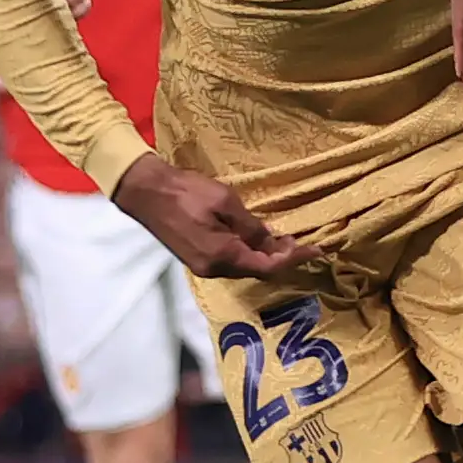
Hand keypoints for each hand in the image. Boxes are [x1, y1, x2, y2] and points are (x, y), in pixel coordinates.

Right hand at [111, 155, 324, 281]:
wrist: (145, 192)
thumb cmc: (186, 191)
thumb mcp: (226, 202)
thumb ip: (251, 226)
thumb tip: (272, 242)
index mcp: (223, 256)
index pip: (268, 266)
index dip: (294, 258)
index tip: (317, 249)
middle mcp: (214, 269)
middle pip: (257, 271)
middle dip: (281, 258)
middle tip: (299, 241)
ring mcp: (203, 266)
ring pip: (244, 267)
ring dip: (265, 256)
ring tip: (282, 240)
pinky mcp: (197, 259)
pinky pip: (231, 262)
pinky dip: (248, 254)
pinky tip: (256, 240)